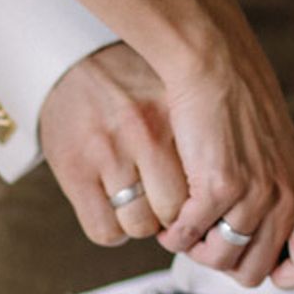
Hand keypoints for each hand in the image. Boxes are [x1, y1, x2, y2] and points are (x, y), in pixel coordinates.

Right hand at [39, 44, 188, 246]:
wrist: (69, 62)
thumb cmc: (129, 86)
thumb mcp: (173, 96)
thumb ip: (196, 134)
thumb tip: (224, 192)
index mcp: (176, 112)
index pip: (208, 183)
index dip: (201, 200)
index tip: (193, 197)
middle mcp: (145, 132)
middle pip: (176, 210)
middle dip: (171, 217)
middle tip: (161, 202)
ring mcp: (108, 152)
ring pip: (140, 226)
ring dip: (140, 223)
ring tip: (135, 202)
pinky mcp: (75, 170)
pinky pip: (105, 231)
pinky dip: (111, 230)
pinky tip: (111, 208)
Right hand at [151, 15, 293, 288]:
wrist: (217, 64)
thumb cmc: (240, 104)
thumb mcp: (275, 155)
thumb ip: (275, 194)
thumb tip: (258, 237)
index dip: (286, 277)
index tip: (261, 264)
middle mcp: (285, 200)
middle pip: (253, 274)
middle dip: (223, 263)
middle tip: (205, 237)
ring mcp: (254, 196)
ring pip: (218, 261)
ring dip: (195, 249)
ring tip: (186, 224)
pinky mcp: (219, 186)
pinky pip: (188, 237)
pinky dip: (174, 233)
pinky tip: (172, 215)